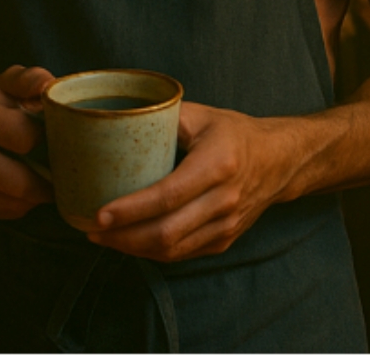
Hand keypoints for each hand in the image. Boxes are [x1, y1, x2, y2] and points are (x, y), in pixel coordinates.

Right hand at [0, 64, 54, 219]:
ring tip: (49, 179)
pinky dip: (21, 203)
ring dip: (37, 195)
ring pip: (14, 204)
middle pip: (20, 183)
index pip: (25, 139)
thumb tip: (49, 86)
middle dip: (49, 180)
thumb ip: (29, 79)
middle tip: (66, 172)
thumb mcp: (5, 81)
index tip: (59, 135)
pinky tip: (25, 186)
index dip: (48, 137)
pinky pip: (4, 212)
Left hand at [87, 102, 297, 262]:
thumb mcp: (201, 115)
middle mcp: (225, 200)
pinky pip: (183, 254)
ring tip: (102, 237)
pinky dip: (152, 252)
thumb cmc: (234, 132)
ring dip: (132, 249)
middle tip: (90, 229)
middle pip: (167, 232)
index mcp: (218, 164)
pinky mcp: (224, 240)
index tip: (99, 213)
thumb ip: (163, 118)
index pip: (169, 195)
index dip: (131, 209)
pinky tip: (130, 240)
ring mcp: (226, 225)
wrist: (279, 161)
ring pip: (173, 250)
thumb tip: (117, 120)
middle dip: (123, 237)